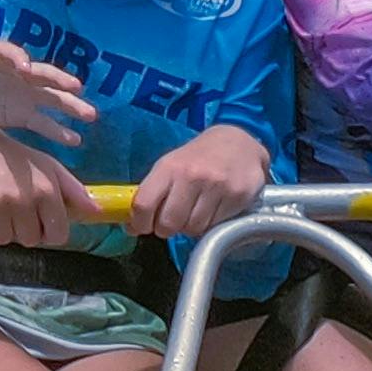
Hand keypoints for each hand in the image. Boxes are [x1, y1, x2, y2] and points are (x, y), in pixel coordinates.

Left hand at [0, 0, 91, 147]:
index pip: (13, 54)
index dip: (19, 59)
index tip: (24, 69)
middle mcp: (17, 73)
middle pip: (42, 75)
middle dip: (59, 80)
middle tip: (76, 86)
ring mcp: (20, 94)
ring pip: (50, 99)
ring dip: (70, 106)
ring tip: (90, 114)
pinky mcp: (18, 115)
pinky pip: (41, 123)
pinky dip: (58, 131)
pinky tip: (75, 139)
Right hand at [0, 132, 101, 247]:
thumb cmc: (13, 157)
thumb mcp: (47, 166)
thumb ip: (73, 190)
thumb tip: (97, 211)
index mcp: (45, 188)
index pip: (57, 235)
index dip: (48, 232)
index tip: (39, 223)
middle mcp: (22, 197)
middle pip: (29, 240)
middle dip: (23, 230)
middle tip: (14, 210)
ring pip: (5, 240)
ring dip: (2, 229)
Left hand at [133, 124, 267, 239]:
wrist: (239, 142)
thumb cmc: (198, 157)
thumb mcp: (170, 166)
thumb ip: (151, 194)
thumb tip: (132, 228)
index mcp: (169, 167)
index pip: (144, 204)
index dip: (139, 223)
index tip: (142, 227)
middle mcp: (192, 176)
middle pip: (168, 223)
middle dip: (166, 229)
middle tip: (172, 221)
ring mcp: (217, 187)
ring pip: (193, 229)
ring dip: (190, 227)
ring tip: (194, 213)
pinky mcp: (237, 197)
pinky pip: (215, 226)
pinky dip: (210, 224)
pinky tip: (212, 209)